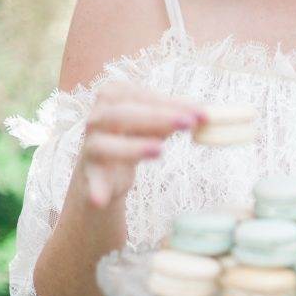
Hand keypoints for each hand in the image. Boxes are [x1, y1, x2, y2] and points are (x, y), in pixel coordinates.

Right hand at [78, 79, 207, 208]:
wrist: (104, 171)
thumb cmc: (133, 137)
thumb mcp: (155, 124)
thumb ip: (175, 116)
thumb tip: (205, 112)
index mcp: (113, 97)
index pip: (142, 95)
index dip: (171, 102)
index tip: (201, 111)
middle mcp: (97, 118)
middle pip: (122, 114)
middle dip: (156, 117)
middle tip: (188, 123)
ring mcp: (90, 146)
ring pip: (105, 144)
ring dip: (132, 147)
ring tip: (159, 150)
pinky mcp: (89, 174)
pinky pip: (91, 182)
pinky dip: (95, 190)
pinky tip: (100, 200)